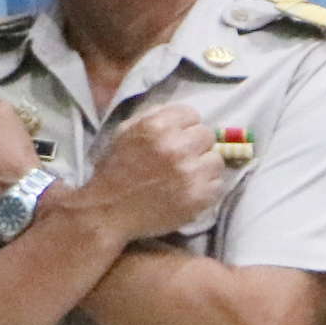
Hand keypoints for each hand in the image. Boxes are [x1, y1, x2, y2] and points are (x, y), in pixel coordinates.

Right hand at [76, 104, 224, 241]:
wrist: (108, 211)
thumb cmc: (115, 171)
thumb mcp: (124, 133)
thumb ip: (152, 117)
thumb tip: (178, 113)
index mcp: (157, 127)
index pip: (192, 114)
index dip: (184, 126)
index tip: (177, 136)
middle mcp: (177, 147)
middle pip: (207, 135)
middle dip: (195, 145)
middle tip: (182, 157)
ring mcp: (191, 173)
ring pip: (216, 160)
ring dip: (204, 166)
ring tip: (186, 175)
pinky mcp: (199, 196)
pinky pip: (217, 184)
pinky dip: (206, 187)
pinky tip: (188, 190)